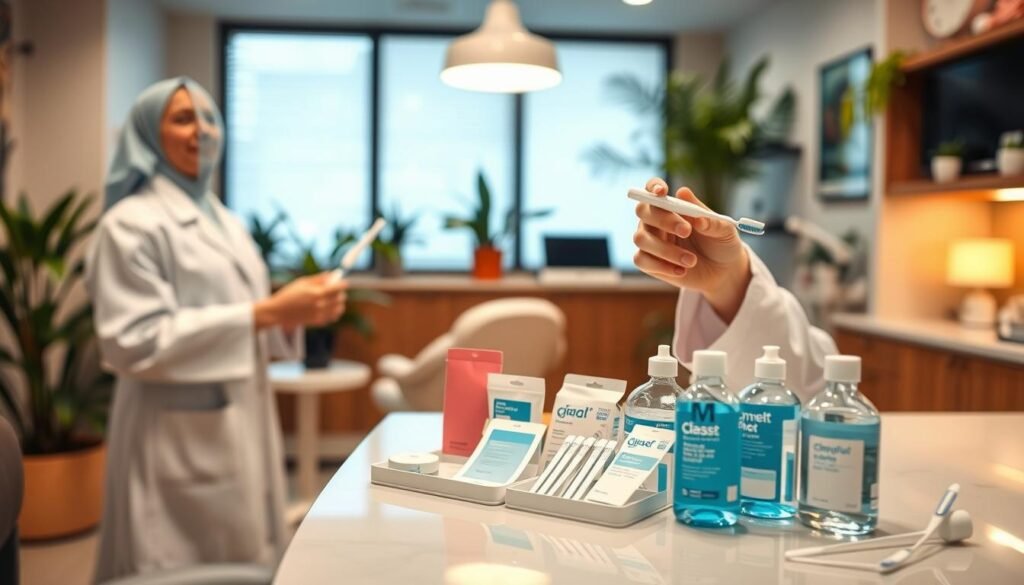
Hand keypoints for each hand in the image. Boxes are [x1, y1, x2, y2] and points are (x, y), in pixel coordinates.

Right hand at [254, 273, 346, 329]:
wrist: (278, 312)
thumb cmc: (289, 294)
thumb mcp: (302, 282)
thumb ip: (319, 279)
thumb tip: (332, 274)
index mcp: (317, 293)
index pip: (339, 288)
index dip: (342, 283)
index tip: (342, 282)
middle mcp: (321, 305)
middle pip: (341, 298)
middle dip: (340, 292)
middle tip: (334, 289)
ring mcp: (320, 315)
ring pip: (340, 308)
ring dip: (339, 302)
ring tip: (332, 299)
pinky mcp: (318, 322)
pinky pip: (333, 317)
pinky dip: (334, 312)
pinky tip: (328, 307)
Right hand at [633, 177, 750, 321]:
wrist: (723, 272)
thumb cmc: (721, 244)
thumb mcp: (724, 230)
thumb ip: (710, 220)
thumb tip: (696, 214)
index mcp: (672, 206)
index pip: (653, 189)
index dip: (653, 186)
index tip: (662, 191)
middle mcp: (656, 221)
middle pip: (643, 211)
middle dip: (663, 220)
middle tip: (687, 231)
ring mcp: (650, 241)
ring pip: (641, 239)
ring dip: (666, 250)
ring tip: (692, 261)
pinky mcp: (649, 262)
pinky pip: (642, 261)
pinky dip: (662, 266)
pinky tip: (681, 271)